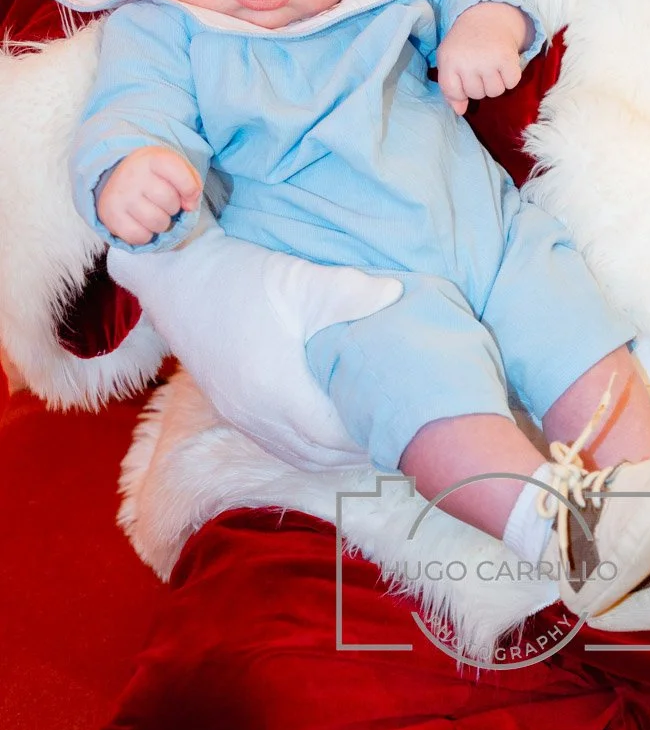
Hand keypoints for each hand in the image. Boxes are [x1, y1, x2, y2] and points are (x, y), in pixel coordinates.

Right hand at [97, 145, 201, 244]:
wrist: (119, 179)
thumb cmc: (155, 177)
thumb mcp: (176, 169)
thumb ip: (192, 183)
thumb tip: (189, 206)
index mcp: (153, 159)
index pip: (180, 175)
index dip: (190, 189)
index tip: (189, 194)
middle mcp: (134, 175)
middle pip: (170, 202)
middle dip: (174, 207)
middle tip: (164, 203)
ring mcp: (120, 195)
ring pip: (157, 222)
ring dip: (162, 223)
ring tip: (154, 213)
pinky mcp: (110, 215)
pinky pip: (139, 236)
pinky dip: (146, 235)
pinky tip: (142, 223)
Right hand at [107, 211, 402, 469]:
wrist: (174, 277)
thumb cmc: (236, 276)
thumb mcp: (294, 277)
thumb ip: (347, 291)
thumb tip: (395, 294)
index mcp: (274, 387)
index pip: (330, 434)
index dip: (365, 434)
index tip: (395, 420)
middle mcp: (254, 411)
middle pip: (316, 453)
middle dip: (356, 448)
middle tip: (392, 430)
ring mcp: (239, 414)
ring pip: (295, 453)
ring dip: (331, 451)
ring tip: (366, 432)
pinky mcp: (230, 408)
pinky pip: (276, 444)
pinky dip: (306, 445)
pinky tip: (325, 426)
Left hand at [436, 1, 531, 115]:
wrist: (487, 18)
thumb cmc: (465, 45)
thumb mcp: (449, 61)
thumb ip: (450, 88)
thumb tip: (460, 111)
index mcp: (449, 60)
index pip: (453, 92)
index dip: (460, 91)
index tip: (463, 78)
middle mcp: (467, 61)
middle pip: (476, 94)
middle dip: (479, 85)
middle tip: (479, 66)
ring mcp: (488, 60)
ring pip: (495, 92)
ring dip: (495, 83)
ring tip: (491, 66)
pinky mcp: (507, 58)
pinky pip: (511, 83)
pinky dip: (510, 77)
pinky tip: (503, 65)